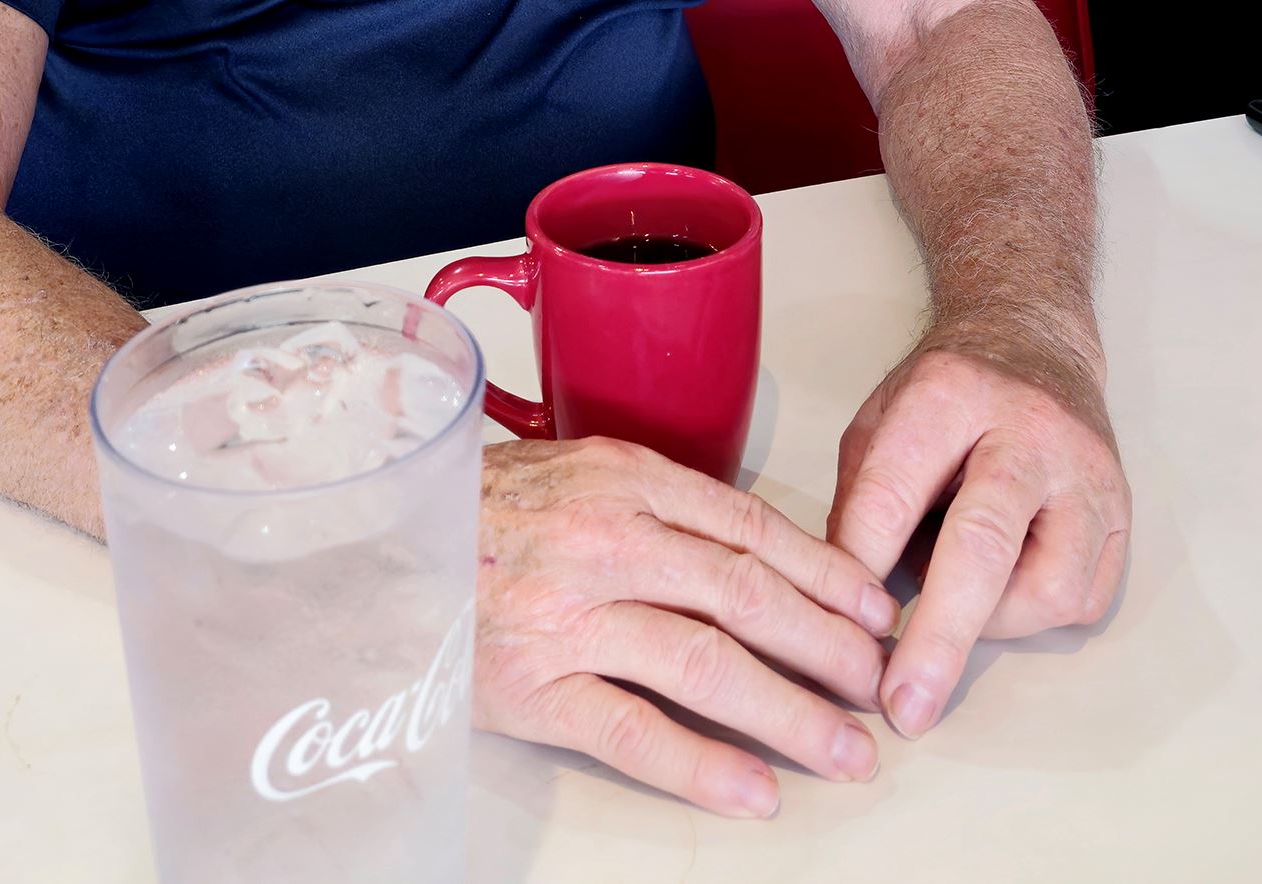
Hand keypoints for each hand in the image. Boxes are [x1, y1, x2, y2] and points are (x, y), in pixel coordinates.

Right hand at [474, 435, 896, 816]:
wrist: (382, 546)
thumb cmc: (480, 509)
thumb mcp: (573, 472)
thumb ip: (655, 502)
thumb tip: (751, 547)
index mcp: (623, 479)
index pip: (751, 527)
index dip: (825, 572)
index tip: (874, 607)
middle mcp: (606, 541)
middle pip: (746, 595)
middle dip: (828, 644)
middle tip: (878, 683)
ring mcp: (571, 616)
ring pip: (707, 663)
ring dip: (791, 711)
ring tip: (845, 749)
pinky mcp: (535, 686)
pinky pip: (634, 731)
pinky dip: (703, 764)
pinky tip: (756, 789)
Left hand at [829, 325, 1130, 739]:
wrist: (1034, 341)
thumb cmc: (947, 393)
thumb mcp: (880, 418)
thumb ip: (861, 499)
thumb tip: (844, 602)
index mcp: (948, 394)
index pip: (894, 491)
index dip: (859, 566)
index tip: (837, 629)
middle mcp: (1027, 431)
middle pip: (983, 545)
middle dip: (938, 636)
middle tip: (904, 703)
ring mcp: (1084, 474)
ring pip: (1048, 586)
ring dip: (994, 623)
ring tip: (960, 603)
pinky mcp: (1122, 513)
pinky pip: (1083, 598)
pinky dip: (1035, 614)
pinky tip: (1005, 586)